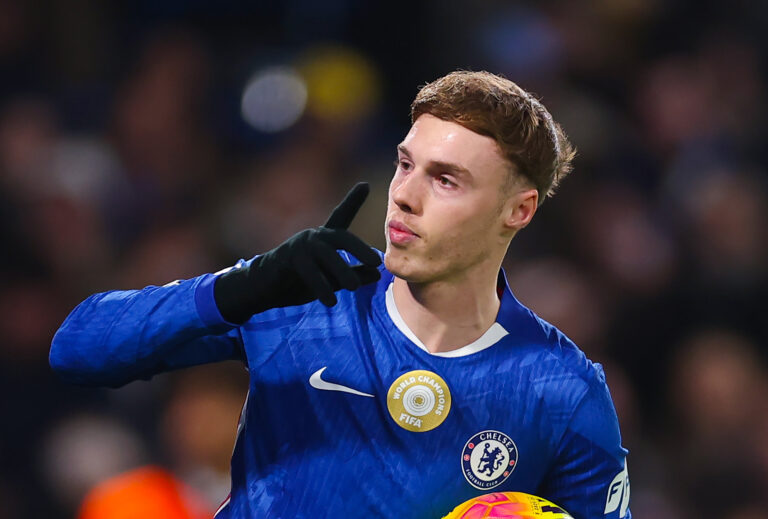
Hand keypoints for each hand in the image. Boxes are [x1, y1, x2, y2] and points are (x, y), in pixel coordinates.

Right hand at [214, 183, 381, 322]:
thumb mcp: (330, 279)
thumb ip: (352, 274)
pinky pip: (309, 272)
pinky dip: (321, 286)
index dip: (352, 201)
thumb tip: (377, 273)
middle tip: (375, 262)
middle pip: (341, 238)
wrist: (263, 288)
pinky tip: (330, 301)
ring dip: (342, 271)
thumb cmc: (297, 280)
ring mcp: (300, 246)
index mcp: (323, 238)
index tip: (365, 185)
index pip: (340, 217)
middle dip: (359, 248)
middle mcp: (313, 237)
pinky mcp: (288, 259)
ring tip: (353, 287)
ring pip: (327, 256)